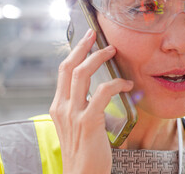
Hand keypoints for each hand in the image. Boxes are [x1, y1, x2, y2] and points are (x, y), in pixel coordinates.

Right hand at [50, 29, 133, 173]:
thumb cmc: (83, 151)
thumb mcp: (75, 125)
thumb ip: (80, 106)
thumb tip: (95, 90)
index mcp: (58, 106)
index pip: (63, 72)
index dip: (74, 53)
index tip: (85, 40)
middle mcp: (61, 107)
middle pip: (69, 67)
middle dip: (82, 47)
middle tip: (95, 34)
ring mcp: (73, 114)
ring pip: (82, 74)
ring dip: (98, 58)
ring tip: (113, 51)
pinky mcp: (87, 122)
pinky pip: (101, 92)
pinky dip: (116, 83)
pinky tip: (126, 84)